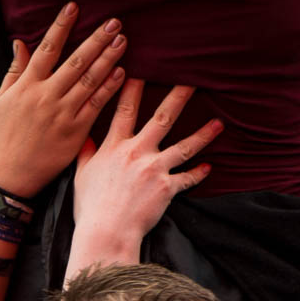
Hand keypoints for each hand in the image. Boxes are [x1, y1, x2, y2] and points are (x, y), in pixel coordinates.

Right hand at [0, 2, 127, 198]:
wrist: (8, 176)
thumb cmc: (2, 136)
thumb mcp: (1, 101)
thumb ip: (15, 71)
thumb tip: (21, 42)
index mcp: (26, 86)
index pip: (47, 49)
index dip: (61, 26)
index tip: (74, 7)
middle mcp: (45, 97)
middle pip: (75, 62)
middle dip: (95, 40)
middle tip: (114, 22)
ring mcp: (62, 114)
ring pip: (89, 81)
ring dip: (107, 59)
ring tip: (122, 41)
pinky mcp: (75, 132)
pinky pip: (96, 105)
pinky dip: (109, 88)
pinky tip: (122, 73)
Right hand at [70, 82, 221, 260]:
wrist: (106, 233)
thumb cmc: (91, 207)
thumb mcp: (81, 175)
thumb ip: (85, 152)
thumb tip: (82, 135)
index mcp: (114, 147)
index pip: (124, 110)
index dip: (133, 87)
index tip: (143, 67)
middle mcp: (137, 152)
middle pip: (162, 118)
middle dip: (178, 97)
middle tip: (193, 79)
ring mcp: (155, 169)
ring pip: (184, 146)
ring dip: (203, 134)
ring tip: (219, 124)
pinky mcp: (167, 188)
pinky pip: (187, 178)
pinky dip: (198, 174)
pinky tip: (209, 167)